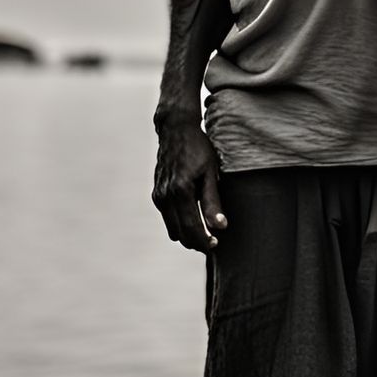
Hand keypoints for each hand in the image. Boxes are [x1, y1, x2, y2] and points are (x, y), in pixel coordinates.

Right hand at [152, 120, 227, 252]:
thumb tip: (219, 226)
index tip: (216, 246)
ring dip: (187, 235)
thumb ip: (213, 201)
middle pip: (180, 233)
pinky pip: (168, 218)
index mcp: (180, 191)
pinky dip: (180, 224)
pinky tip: (194, 219)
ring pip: (172, 229)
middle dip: (196, 242)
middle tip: (213, 243)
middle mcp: (165, 196)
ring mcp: (158, 196)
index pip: (192, 228)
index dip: (204, 241)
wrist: (176, 130)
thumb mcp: (210, 173)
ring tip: (206, 234)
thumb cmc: (198, 149)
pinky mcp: (156, 194)